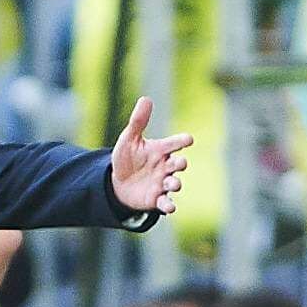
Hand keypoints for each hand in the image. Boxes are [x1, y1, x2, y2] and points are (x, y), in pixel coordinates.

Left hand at [109, 96, 192, 216]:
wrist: (118, 184)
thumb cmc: (127, 159)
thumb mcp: (129, 139)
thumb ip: (138, 121)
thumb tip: (145, 98)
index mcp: (161, 150)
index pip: (175, 143)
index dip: (181, 141)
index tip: (188, 139)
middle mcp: (165, 166)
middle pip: (178, 164)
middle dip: (180, 163)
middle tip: (179, 163)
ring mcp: (162, 183)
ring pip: (174, 183)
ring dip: (175, 183)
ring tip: (173, 183)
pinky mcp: (156, 199)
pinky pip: (166, 202)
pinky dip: (169, 205)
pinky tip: (170, 207)